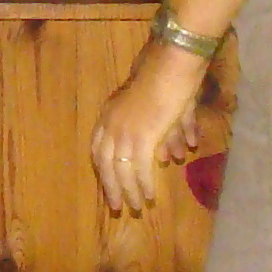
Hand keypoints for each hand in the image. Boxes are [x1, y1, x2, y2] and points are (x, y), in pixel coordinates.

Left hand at [89, 41, 209, 218]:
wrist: (172, 64)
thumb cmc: (166, 77)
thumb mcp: (156, 107)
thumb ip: (161, 133)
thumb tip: (168, 156)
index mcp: (109, 114)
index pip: (98, 148)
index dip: (104, 168)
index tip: (109, 183)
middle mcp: (111, 124)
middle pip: (105, 163)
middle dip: (111, 186)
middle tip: (117, 206)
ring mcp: (125, 131)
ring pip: (121, 170)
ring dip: (128, 191)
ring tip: (135, 206)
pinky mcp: (141, 137)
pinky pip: (139, 169)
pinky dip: (144, 184)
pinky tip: (148, 195)